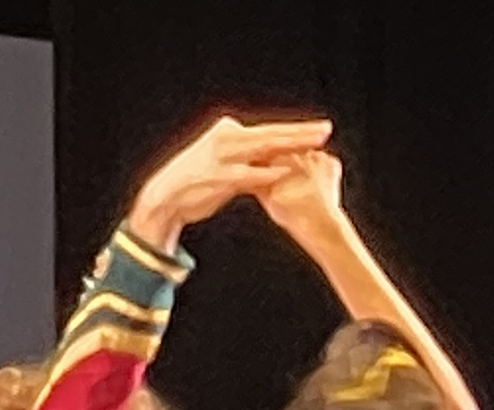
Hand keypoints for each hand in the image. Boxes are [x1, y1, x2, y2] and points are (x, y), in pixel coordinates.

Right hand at [127, 115, 332, 250]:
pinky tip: (288, 169)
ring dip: (291, 147)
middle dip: (301, 133)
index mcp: (229, 132)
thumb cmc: (197, 181)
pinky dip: (270, 172)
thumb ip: (247, 159)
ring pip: (264, 149)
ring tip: (314, 146)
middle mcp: (228, 139)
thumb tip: (270, 161)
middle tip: (326, 130)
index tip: (318, 130)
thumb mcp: (223, 162)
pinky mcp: (221, 177)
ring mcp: (224, 157)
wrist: (167, 196)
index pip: (269, 130)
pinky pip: (250, 174)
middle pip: (272, 134)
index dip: (295, 131)